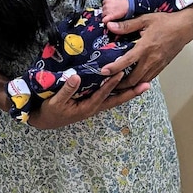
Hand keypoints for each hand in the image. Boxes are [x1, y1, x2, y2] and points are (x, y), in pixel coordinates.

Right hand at [26, 72, 149, 129]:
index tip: (121, 72)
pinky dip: (119, 90)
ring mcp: (95, 105)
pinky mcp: (92, 102)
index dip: (112, 83)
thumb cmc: (50, 111)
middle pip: (117, 99)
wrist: (45, 120)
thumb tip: (76, 77)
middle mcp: (95, 107)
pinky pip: (109, 95)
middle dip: (132, 92)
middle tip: (147, 85)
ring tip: (143, 84)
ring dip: (129, 91)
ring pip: (115, 98)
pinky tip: (125, 83)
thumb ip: (66, 90)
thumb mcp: (55, 101)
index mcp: (87, 107)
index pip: (103, 94)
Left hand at [101, 0, 192, 87]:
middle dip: (119, 84)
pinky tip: (133, 80)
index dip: (114, 68)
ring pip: (142, 81)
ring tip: (117, 85)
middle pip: (133, 79)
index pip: (126, 61)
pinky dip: (140, 82)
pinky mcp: (162, 66)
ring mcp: (158, 65)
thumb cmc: (165, 22)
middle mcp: (151, 59)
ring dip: (129, 85)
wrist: (185, 27)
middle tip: (107, 83)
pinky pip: (149, 78)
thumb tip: (110, 25)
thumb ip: (127, 25)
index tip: (103, 72)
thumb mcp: (145, 19)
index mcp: (145, 47)